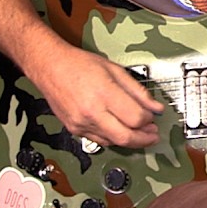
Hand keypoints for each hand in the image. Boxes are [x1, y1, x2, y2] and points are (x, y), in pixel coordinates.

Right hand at [28, 41, 163, 148]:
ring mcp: (80, 123)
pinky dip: (113, 138)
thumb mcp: (116, 70)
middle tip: (153, 135)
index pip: (135, 118)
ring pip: (113, 142)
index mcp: (104, 94)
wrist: (50, 67)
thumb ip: (138, 91)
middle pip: (125, 137)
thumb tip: (155, 107)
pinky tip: (121, 130)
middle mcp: (91, 112)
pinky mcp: (74, 129)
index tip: (153, 115)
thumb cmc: (80, 64)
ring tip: (140, 132)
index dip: (149, 119)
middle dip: (144, 139)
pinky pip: (100, 140)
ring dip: (130, 140)